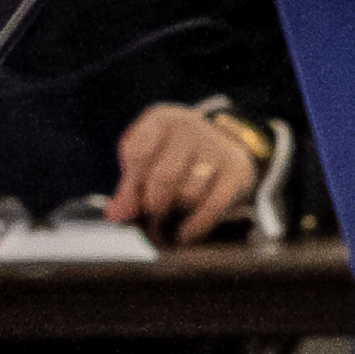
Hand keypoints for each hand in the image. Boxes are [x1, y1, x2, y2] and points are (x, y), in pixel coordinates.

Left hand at [107, 104, 257, 244]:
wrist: (217, 145)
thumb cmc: (170, 157)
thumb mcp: (145, 163)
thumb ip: (128, 188)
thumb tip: (118, 215)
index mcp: (162, 121)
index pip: (138, 152)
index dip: (130, 187)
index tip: (126, 211)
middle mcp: (192, 127)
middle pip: (165, 177)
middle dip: (154, 206)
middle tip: (151, 220)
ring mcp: (217, 146)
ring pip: (189, 194)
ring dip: (176, 215)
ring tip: (169, 221)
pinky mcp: (237, 168)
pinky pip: (213, 205)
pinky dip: (196, 225)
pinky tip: (186, 232)